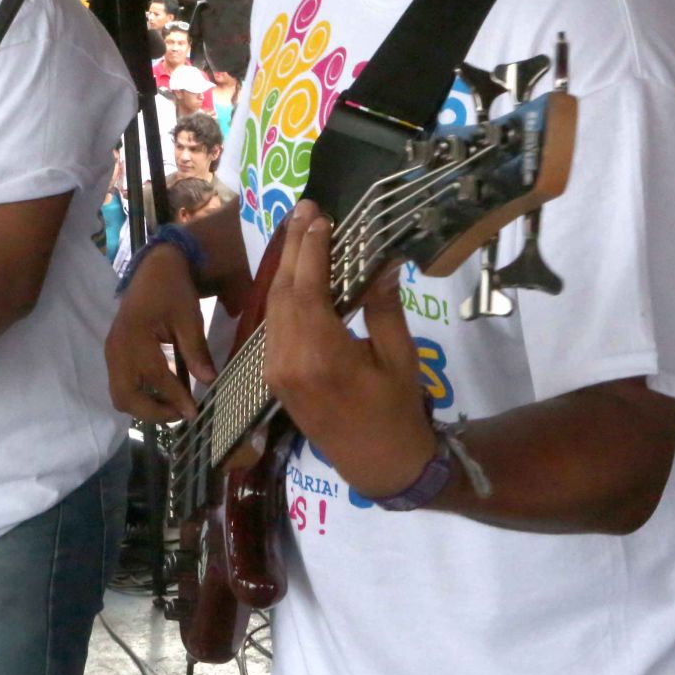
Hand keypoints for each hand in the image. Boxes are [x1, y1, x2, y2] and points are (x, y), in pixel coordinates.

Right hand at [105, 245, 215, 422]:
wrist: (153, 266)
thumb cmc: (172, 289)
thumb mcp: (189, 317)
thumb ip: (196, 351)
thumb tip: (209, 382)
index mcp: (135, 337)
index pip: (156, 378)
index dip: (176, 399)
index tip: (194, 413)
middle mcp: (117, 348)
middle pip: (126, 397)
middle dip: (152, 412)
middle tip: (181, 413)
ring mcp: (112, 351)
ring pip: (120, 394)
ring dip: (144, 406)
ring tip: (173, 405)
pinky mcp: (114, 352)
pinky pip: (120, 383)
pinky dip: (139, 394)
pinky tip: (162, 391)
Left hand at [262, 203, 435, 499]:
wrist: (378, 465)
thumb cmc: (397, 412)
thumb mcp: (401, 358)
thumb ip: (384, 308)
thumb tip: (380, 261)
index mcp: (321, 357)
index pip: (307, 289)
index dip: (311, 250)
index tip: (319, 216)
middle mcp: (288, 361)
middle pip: (284, 291)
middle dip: (294, 247)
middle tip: (306, 209)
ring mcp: (275, 370)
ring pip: (273, 306)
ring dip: (286, 267)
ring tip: (301, 230)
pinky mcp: (274, 376)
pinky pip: (273, 324)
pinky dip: (283, 293)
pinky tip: (296, 271)